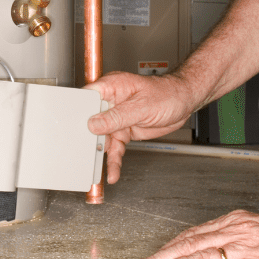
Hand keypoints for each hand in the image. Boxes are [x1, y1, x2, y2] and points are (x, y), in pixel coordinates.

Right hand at [85, 71, 199, 182]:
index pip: (88, 97)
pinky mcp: (124, 130)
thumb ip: (117, 116)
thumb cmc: (167, 94)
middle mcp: (111, 102)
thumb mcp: (142, 106)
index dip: (79, 112)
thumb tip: (94, 123)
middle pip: (91, 121)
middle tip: (84, 155)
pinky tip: (112, 171)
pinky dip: (114, 160)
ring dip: (101, 154)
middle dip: (87, 138)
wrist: (183, 103)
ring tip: (97, 170)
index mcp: (112, 87)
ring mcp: (117, 117)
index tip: (75, 129)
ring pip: (102, 138)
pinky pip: (115, 146)